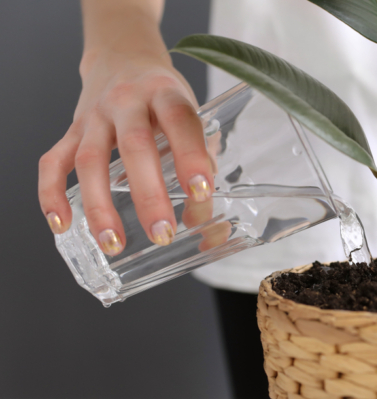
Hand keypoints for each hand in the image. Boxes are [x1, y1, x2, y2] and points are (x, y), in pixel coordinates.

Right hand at [38, 48, 212, 254]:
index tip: (201, 193)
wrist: (123, 57)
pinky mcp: (71, 129)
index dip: (191, 156)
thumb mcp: (193, 116)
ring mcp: (95, 115)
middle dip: (149, 194)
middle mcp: (128, 100)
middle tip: (163, 233)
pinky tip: (62, 225)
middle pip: (135, 146)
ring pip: (90, 160)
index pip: (180, 121)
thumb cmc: (165, 98)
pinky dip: (53, 194)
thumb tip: (204, 220)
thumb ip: (203, 161)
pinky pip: (53, 162)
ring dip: (100, 206)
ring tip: (114, 243)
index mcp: (166, 94)